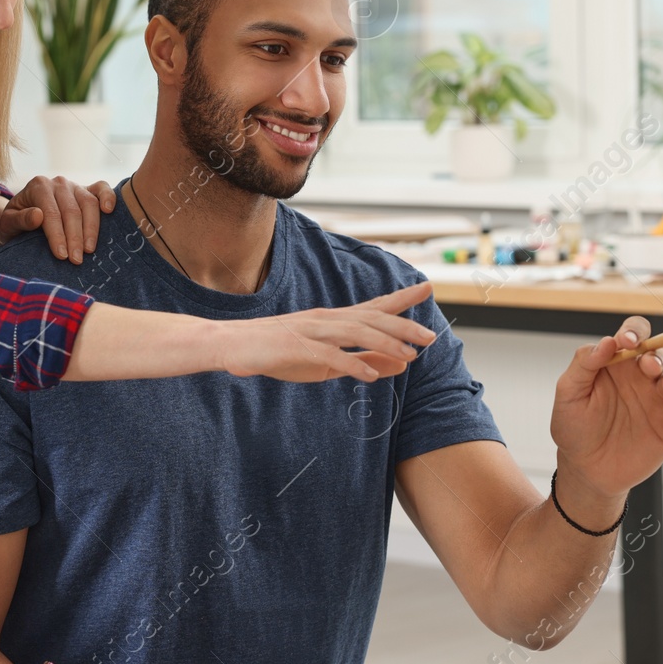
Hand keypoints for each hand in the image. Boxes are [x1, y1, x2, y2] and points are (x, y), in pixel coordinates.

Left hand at [0, 177, 115, 263]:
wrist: (22, 214)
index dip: (57, 235)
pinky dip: (108, 197)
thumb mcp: (8, 222)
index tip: (61, 255)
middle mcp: (58, 183)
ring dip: (91, 228)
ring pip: (89, 203)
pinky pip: (101, 189)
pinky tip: (109, 211)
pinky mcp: (88, 189)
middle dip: (74, 237)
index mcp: (38, 186)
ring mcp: (75, 185)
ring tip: (89, 250)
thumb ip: (20, 219)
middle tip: (76, 260)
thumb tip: (38, 216)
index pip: (51, 213)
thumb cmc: (15, 221)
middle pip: (71, 210)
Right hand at [219, 280, 438, 381]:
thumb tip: (400, 363)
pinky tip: (370, 376)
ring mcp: (310, 331)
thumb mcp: (326, 363)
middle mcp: (325, 319)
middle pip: (370, 318)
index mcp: (333, 320)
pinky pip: (328, 355)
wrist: (231, 345)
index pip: (374, 306)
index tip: (427, 287)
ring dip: (384, 342)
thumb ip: (362, 362)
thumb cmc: (279, 353)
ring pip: (354, 332)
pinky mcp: (295, 347)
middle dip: (402, 325)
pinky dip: (351, 363)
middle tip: (431, 335)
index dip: (402, 298)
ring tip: (409, 354)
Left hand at [550, 315, 662, 500]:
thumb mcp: (568, 393)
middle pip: (660, 352)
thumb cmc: (573, 428)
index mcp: (615, 364)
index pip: (632, 335)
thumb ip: (584, 364)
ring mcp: (656, 400)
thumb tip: (607, 341)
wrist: (586, 470)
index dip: (635, 331)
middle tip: (648, 367)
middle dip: (658, 355)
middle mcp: (639, 377)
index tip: (627, 341)